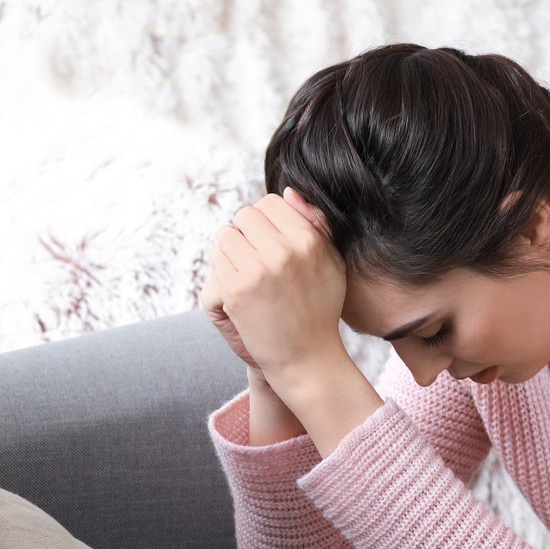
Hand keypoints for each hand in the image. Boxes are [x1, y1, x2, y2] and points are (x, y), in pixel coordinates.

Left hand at [198, 188, 346, 386]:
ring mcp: (257, 271)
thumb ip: (314, 224)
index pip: (270, 202)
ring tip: (250, 273)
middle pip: (245, 215)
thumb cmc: (319, 307)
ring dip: (233, 251)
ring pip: (226, 235)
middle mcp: (284, 251)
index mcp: (309, 241)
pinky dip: (225, 271)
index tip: (272, 241)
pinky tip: (242, 289)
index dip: (267, 220)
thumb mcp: (331, 262)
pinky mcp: (235, 290)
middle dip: (248, 233)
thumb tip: (288, 191)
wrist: (306, 356)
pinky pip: (217, 261)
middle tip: (258, 258)